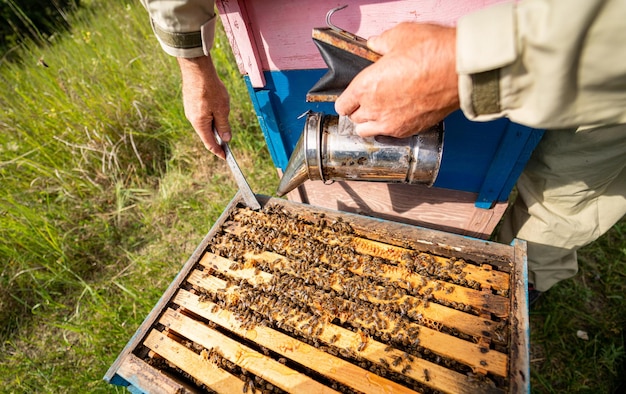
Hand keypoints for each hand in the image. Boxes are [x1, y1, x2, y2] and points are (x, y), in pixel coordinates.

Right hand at [177, 55, 230, 158]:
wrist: (197, 69)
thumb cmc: (210, 89)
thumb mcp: (222, 110)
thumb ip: (224, 126)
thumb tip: (226, 138)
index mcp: (199, 124)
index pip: (209, 143)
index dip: (218, 151)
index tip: (225, 157)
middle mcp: (192, 119)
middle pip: (206, 134)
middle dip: (217, 138)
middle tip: (228, 139)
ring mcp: (189, 110)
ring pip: (204, 123)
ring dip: (214, 124)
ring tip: (223, 117)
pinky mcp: (190, 103)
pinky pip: (201, 115)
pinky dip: (209, 116)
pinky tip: (216, 108)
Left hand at [335, 23, 459, 137]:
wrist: (459, 71)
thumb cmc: (432, 53)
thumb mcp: (400, 36)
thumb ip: (382, 43)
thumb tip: (377, 44)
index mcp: (365, 87)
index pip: (342, 104)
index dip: (346, 99)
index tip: (351, 96)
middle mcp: (375, 109)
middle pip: (354, 119)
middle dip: (358, 109)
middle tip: (368, 98)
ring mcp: (392, 123)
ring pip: (368, 131)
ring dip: (369, 123)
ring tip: (379, 111)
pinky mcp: (410, 130)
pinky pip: (390, 134)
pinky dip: (390, 127)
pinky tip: (398, 115)